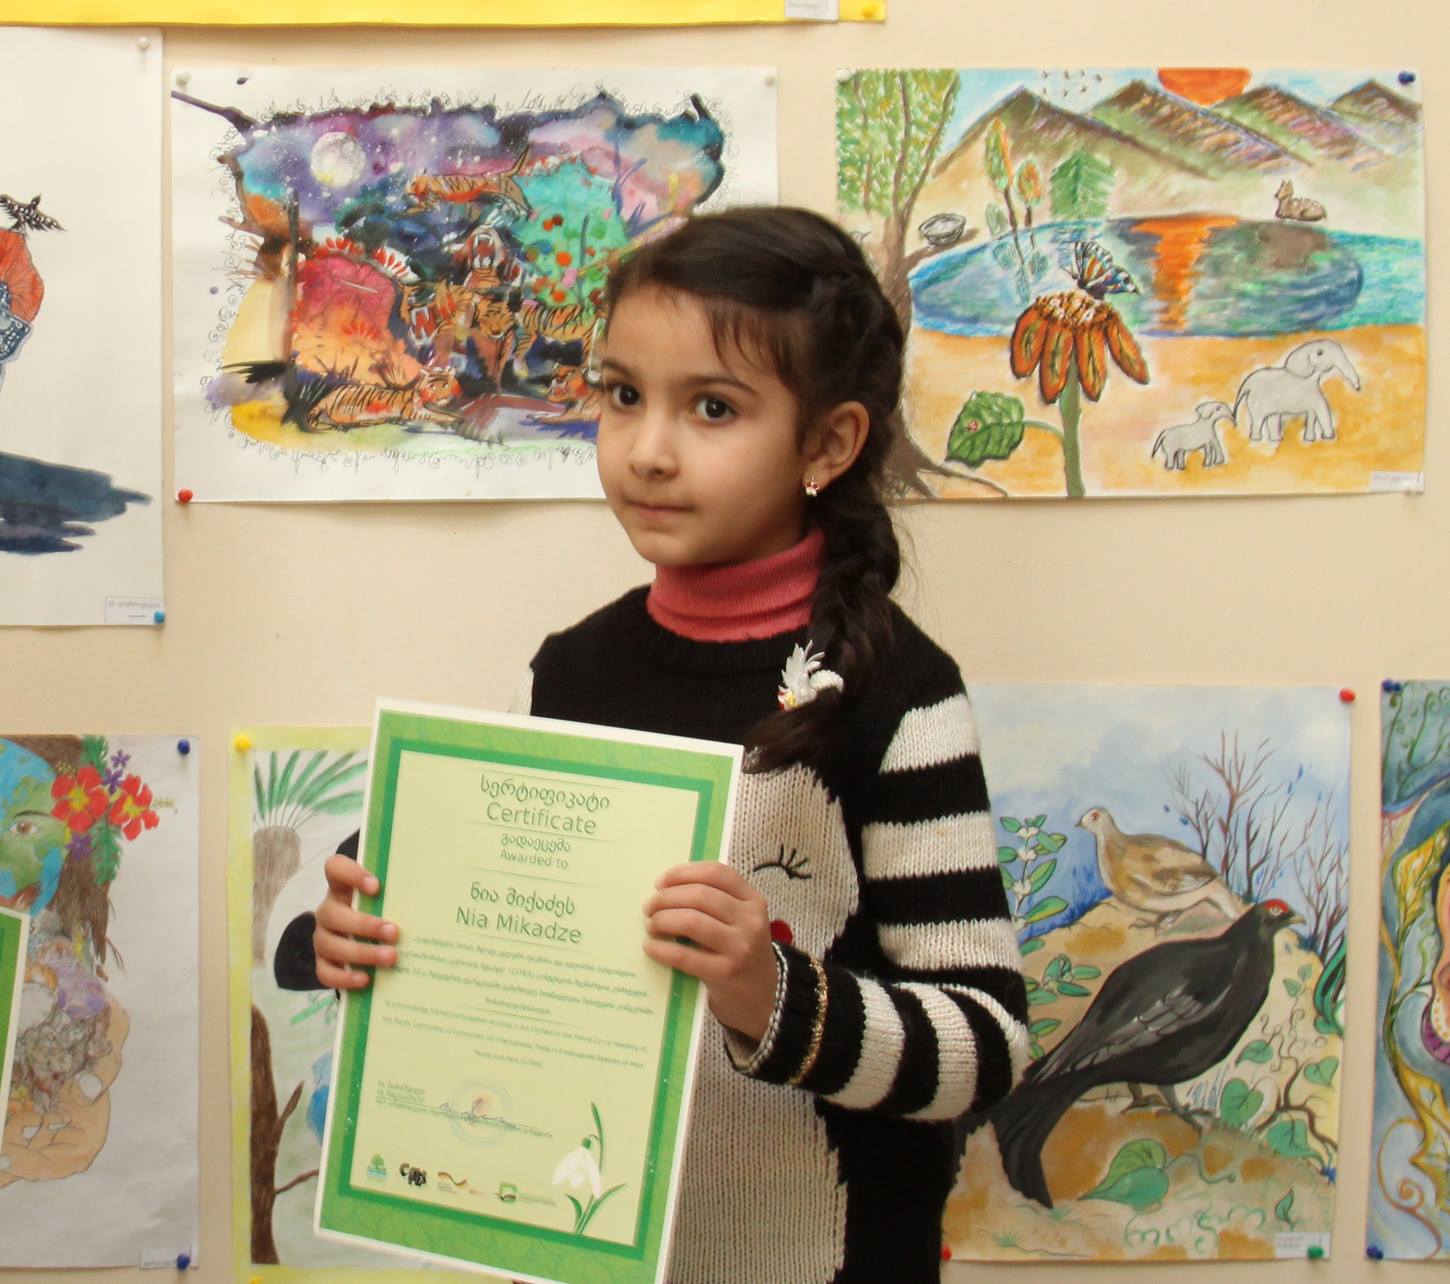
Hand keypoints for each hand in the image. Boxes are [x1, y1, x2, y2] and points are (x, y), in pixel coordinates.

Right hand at [314, 853, 398, 989]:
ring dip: (362, 952)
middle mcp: (329, 911)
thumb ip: (402, 892)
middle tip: (394, 932)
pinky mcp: (323, 963)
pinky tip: (366, 979)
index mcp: (343, 887)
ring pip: (331, 945)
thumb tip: (443, 894)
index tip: (376, 886)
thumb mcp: (390, 898)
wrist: (367, 939)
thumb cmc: (384, 911)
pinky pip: (325, 972)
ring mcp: (323, 937)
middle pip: (333, 914)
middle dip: (365, 924)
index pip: (335, 868)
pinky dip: (345, 977)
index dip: (351, 874)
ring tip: (390, 957)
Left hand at [642, 863, 777, 1042]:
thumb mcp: (740, 922)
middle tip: (650, 906)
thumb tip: (665, 889)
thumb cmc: (741, 953)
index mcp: (753, 901)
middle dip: (666, 898)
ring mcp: (740, 947)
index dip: (684, 873)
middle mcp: (750, 920)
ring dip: (662, 920)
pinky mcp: (725, 973)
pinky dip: (661, 949)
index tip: (661, 882)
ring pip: (691, 920)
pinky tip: (650, 947)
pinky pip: (684, 955)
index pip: (716, 873)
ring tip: (651, 925)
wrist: (763, 997)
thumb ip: (715, 903)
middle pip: (700, 895)